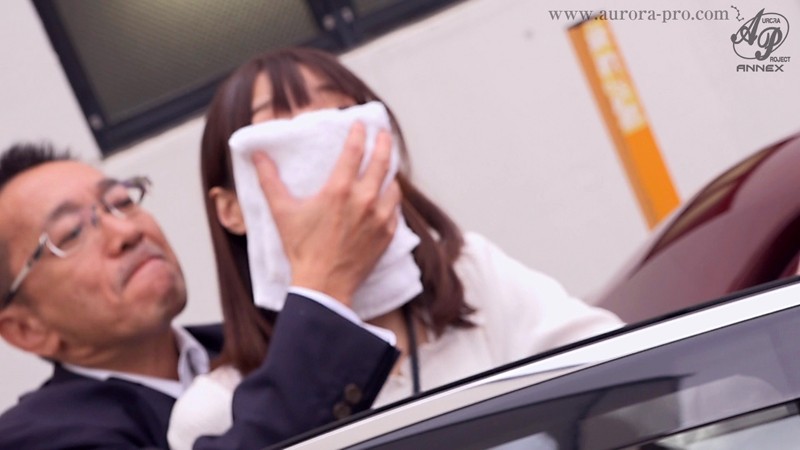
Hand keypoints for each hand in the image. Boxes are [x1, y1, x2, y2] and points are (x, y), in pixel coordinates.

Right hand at [252, 122, 400, 306]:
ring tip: (386, 166)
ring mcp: (379, 217)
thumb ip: (269, 180)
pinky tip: (387, 197)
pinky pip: (395, 209)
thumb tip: (257, 155)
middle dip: (383, 143)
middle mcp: (364, 200)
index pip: (354, 150)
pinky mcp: (388, 234)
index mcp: (339, 190)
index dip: (359, 133)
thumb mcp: (282, 212)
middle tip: (383, 134)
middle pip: (382, 161)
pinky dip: (391, 200)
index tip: (361, 123)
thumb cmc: (302, 249)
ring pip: (393, 185)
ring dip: (389, 173)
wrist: (324, 285)